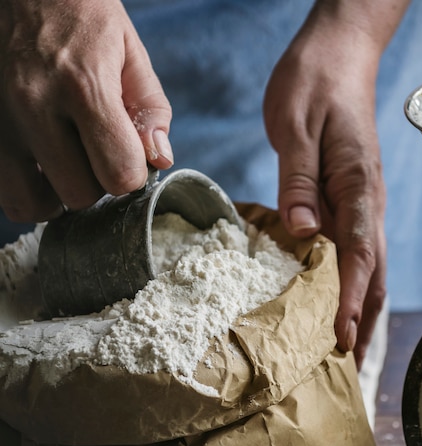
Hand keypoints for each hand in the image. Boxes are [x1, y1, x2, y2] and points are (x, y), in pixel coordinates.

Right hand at [0, 0, 172, 221]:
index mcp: (83, 86)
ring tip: (65, 164)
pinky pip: (2, 191)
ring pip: (33, 204)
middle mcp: (33, 106)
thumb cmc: (82, 17)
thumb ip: (150, 112)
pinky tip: (39, 163)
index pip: (119, 173)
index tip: (128, 154)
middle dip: (97, 182)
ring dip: (57, 194)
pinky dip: (26, 188)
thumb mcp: (131, 54)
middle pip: (80, 195)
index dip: (132, 173)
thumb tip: (159, 160)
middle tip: (95, 152)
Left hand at [263, 2, 408, 367]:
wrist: (337, 57)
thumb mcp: (294, 125)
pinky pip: (356, 249)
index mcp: (357, 184)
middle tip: (349, 362)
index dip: (351, 297)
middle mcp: (367, 199)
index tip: (342, 335)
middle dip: (365, 316)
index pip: (359, 251)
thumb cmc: (314, 84)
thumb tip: (302, 231)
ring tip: (349, 347)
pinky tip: (338, 300)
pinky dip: (352, 283)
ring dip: (364, 306)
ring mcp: (362, 201)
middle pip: (375, 269)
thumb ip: (299, 179)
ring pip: (371, 264)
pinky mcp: (350, 199)